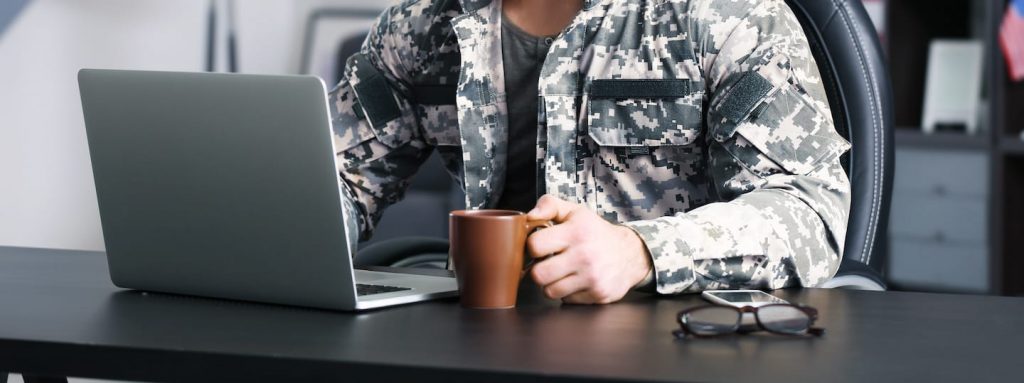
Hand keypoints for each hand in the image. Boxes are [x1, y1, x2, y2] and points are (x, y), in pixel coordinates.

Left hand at [525, 195, 652, 303]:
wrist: (630, 253)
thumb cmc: (596, 232)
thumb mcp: (575, 212)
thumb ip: (549, 206)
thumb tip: (529, 216)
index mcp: (576, 232)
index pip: (535, 246)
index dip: (533, 247)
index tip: (541, 247)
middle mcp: (585, 255)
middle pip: (538, 275)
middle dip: (539, 270)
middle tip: (548, 263)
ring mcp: (592, 277)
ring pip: (550, 291)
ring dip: (552, 283)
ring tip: (562, 272)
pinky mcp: (598, 294)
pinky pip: (567, 300)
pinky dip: (568, 293)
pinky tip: (576, 281)